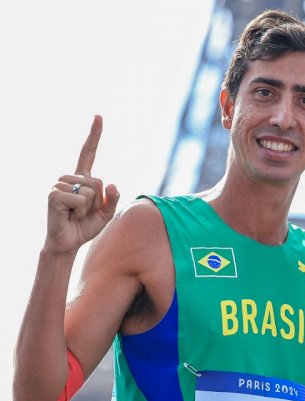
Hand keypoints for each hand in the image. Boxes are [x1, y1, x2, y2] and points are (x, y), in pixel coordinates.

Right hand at [45, 116, 119, 253]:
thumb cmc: (85, 227)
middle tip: (83, 212)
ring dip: (88, 208)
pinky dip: (80, 211)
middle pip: (99, 181)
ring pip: (90, 191)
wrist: (68, 242)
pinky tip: (69, 215)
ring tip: (75, 214)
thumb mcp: (106, 213)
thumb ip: (113, 199)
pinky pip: (80, 199)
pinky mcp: (54, 194)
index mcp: (83, 179)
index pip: (88, 152)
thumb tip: (113, 183)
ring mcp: (60, 184)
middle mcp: (70, 178)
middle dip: (98, 202)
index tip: (99, 116)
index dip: (94, 135)